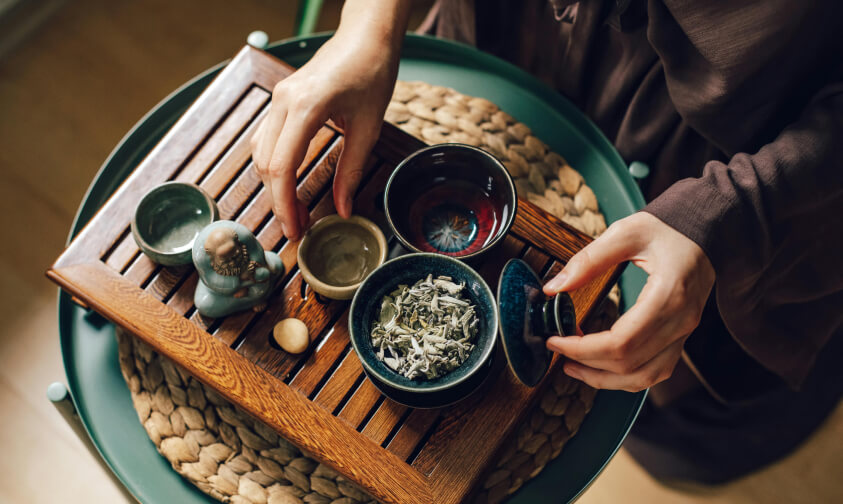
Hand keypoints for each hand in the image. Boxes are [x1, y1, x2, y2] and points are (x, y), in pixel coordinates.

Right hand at [250, 3, 406, 240]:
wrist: (366, 36)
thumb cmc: (373, 73)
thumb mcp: (369, 127)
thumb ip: (352, 171)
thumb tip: (343, 210)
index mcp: (306, 107)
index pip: (282, 167)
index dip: (285, 204)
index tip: (295, 230)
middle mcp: (283, 102)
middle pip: (265, 164)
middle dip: (278, 201)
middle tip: (298, 228)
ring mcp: (278, 99)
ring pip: (260, 152)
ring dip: (274, 185)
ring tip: (296, 211)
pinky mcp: (281, 99)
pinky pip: (266, 138)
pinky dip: (274, 166)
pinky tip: (290, 184)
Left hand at [543, 212, 714, 391]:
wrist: (709, 229)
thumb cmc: (669, 228)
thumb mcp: (625, 232)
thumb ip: (588, 260)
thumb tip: (554, 287)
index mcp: (669, 296)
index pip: (621, 342)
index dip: (582, 349)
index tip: (555, 340)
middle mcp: (681, 321)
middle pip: (629, 364)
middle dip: (586, 363)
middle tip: (556, 349)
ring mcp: (685, 332)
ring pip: (645, 377)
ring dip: (605, 378)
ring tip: (573, 366)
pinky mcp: (682, 335)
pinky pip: (656, 370)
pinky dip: (627, 376)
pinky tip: (602, 366)